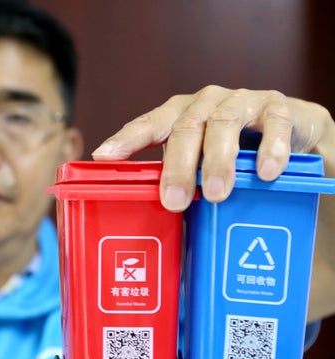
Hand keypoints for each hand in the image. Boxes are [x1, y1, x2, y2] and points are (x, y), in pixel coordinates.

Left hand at [91, 85, 334, 211]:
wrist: (292, 131)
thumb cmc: (233, 150)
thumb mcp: (201, 162)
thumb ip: (178, 177)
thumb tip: (149, 218)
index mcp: (179, 114)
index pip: (148, 125)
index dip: (125, 140)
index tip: (103, 157)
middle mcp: (205, 103)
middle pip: (185, 129)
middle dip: (178, 167)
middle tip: (174, 201)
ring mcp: (240, 101)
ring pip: (223, 126)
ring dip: (218, 162)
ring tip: (216, 193)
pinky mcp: (277, 107)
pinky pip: (272, 125)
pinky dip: (268, 149)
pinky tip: (264, 173)